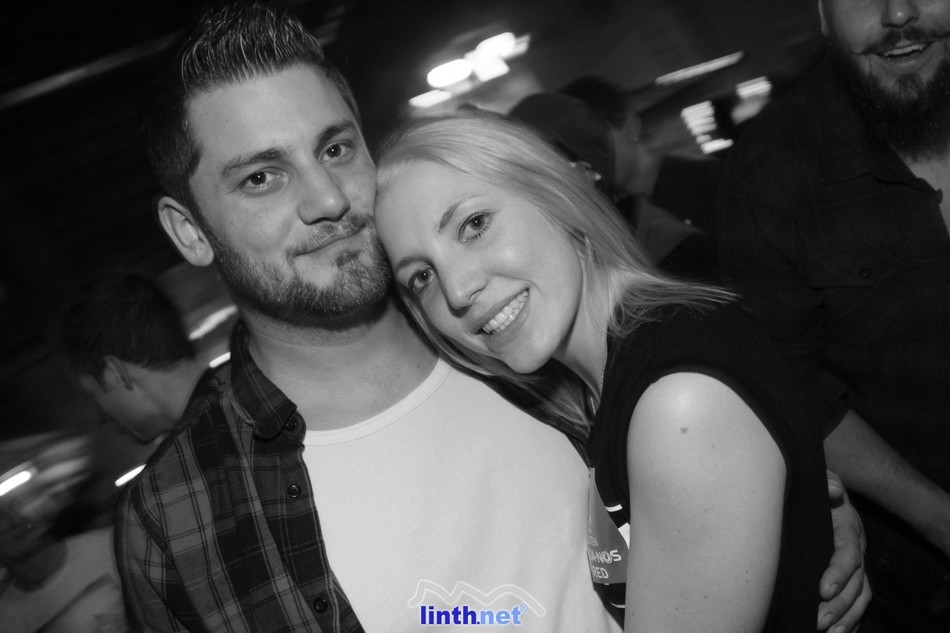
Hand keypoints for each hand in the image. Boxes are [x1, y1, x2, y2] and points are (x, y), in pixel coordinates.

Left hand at [818, 471, 871, 631]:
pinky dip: (851, 619)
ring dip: (847, 617)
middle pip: (856, 582)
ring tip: (828, 632)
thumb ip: (826, 482)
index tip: (822, 590)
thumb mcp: (819, 479)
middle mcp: (856, 548)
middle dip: (839, 605)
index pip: (847, 554)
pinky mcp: (849, 574)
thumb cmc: (815, 486)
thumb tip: (834, 490)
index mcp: (848, 527)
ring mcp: (855, 563)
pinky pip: (857, 600)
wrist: (819, 488)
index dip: (837, 573)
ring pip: (860, 596)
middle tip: (818, 621)